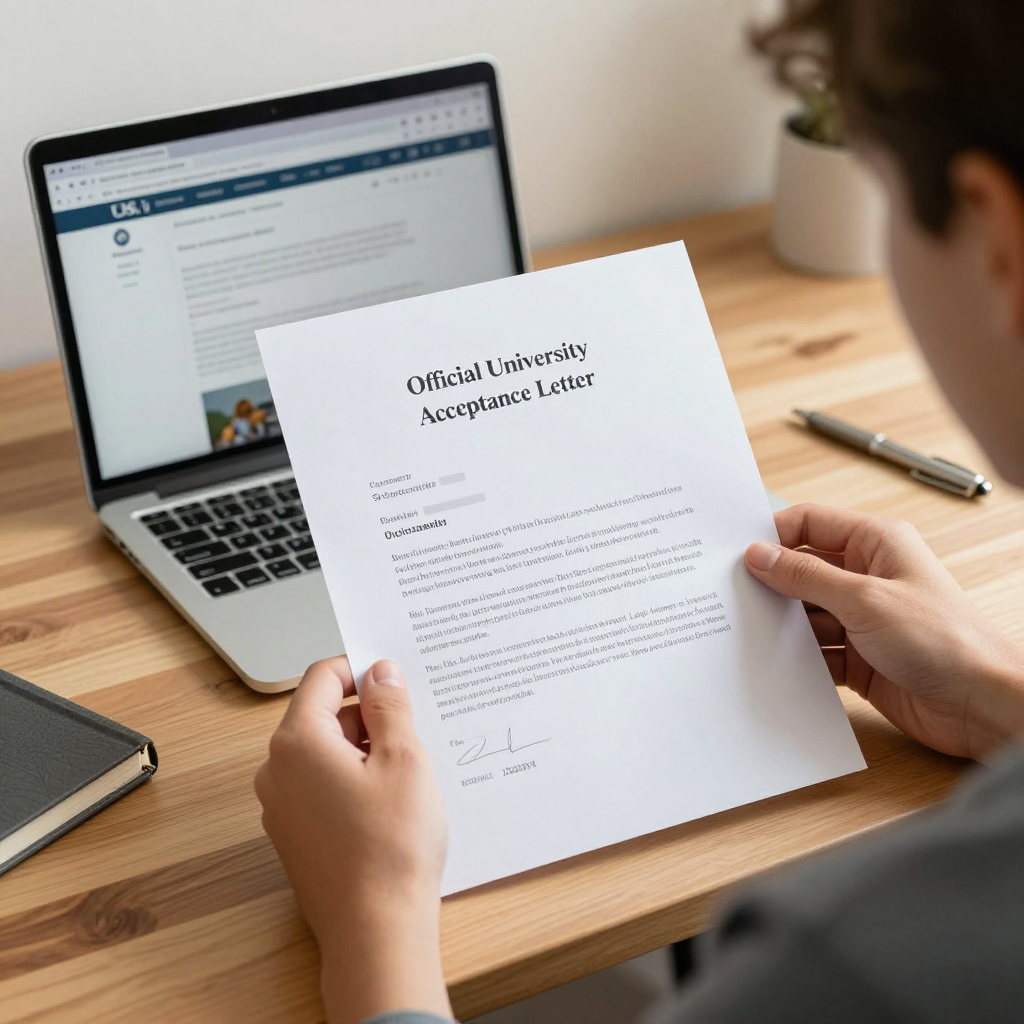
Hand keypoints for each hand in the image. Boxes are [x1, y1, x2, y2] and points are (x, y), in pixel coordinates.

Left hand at [255, 657, 450, 1023]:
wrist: (376, 932)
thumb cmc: (390, 847)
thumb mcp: (403, 759)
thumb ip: (390, 706)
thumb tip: (380, 672)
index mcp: (297, 742)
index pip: (322, 677)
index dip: (362, 670)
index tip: (397, 680)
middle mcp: (277, 771)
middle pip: (322, 715)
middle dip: (368, 715)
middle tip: (414, 730)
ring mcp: (282, 807)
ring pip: (325, 753)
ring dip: (364, 750)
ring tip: (408, 772)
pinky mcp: (296, 836)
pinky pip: (323, 787)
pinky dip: (354, 781)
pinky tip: (391, 804)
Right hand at [745, 504, 1023, 761]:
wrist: (982, 703)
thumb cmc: (945, 640)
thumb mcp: (864, 599)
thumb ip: (806, 576)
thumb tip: (760, 555)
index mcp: (875, 543)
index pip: (809, 523)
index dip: (773, 536)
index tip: (737, 555)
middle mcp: (867, 577)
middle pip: (802, 570)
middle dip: (771, 584)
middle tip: (732, 595)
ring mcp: (862, 619)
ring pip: (805, 614)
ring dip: (782, 625)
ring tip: (747, 633)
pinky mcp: (860, 658)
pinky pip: (816, 651)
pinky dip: (797, 658)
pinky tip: (775, 664)